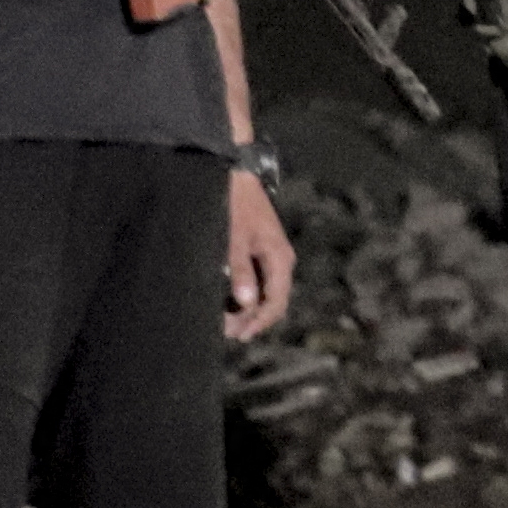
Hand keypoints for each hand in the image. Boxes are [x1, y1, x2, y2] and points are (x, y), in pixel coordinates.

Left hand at [221, 169, 296, 340]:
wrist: (235, 174)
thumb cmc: (235, 205)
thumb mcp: (234, 239)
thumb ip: (241, 271)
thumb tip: (247, 303)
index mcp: (280, 259)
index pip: (276, 302)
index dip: (259, 321)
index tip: (239, 334)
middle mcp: (281, 260)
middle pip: (273, 300)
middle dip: (253, 318)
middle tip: (229, 332)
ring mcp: (272, 255)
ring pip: (265, 292)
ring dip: (249, 308)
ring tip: (227, 320)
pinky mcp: (261, 250)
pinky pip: (258, 280)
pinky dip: (246, 293)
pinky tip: (230, 299)